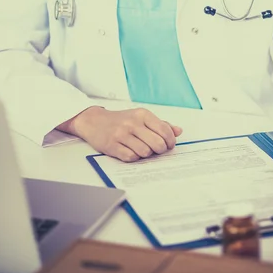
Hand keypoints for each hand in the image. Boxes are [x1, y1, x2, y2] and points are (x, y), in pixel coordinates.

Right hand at [63, 106, 181, 161]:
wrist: (94, 121)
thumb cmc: (121, 120)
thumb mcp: (141, 117)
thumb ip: (160, 124)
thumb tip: (178, 131)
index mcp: (142, 114)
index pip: (165, 131)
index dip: (170, 142)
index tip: (168, 145)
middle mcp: (132, 123)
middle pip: (157, 144)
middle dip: (160, 150)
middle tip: (157, 150)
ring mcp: (121, 135)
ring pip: (145, 152)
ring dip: (146, 154)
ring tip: (142, 150)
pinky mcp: (112, 146)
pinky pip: (131, 157)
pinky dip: (134, 157)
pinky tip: (131, 152)